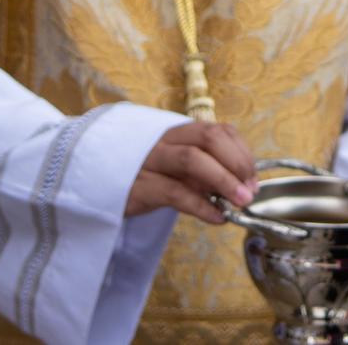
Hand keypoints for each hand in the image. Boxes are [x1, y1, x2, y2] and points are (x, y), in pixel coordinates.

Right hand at [125, 120, 257, 223]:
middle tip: (250, 190)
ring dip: (223, 180)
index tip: (253, 178)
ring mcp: (149, 160)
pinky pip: (175, 192)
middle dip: (236, 162)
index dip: (241, 152)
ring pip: (192, 159)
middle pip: (208, 137)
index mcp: (178, 133)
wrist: (94, 186)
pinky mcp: (138, 186)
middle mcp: (164, 140)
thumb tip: (241, 186)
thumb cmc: (144, 178)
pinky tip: (217, 217)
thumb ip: (203, 173)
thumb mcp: (175, 171)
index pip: (218, 130)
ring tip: (240, 202)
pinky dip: (201, 206)